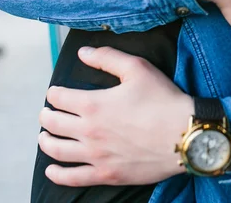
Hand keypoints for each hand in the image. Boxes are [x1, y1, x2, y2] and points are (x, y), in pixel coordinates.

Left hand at [38, 46, 193, 186]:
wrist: (186, 134)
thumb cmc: (164, 100)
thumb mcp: (138, 69)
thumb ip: (107, 58)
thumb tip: (83, 52)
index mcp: (93, 104)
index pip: (59, 98)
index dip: (55, 93)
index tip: (57, 92)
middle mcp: (89, 131)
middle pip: (53, 123)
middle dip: (46, 115)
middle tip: (47, 113)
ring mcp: (96, 155)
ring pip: (57, 150)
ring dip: (46, 142)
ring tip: (44, 137)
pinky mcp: (107, 174)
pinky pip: (72, 177)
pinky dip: (57, 174)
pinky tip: (51, 170)